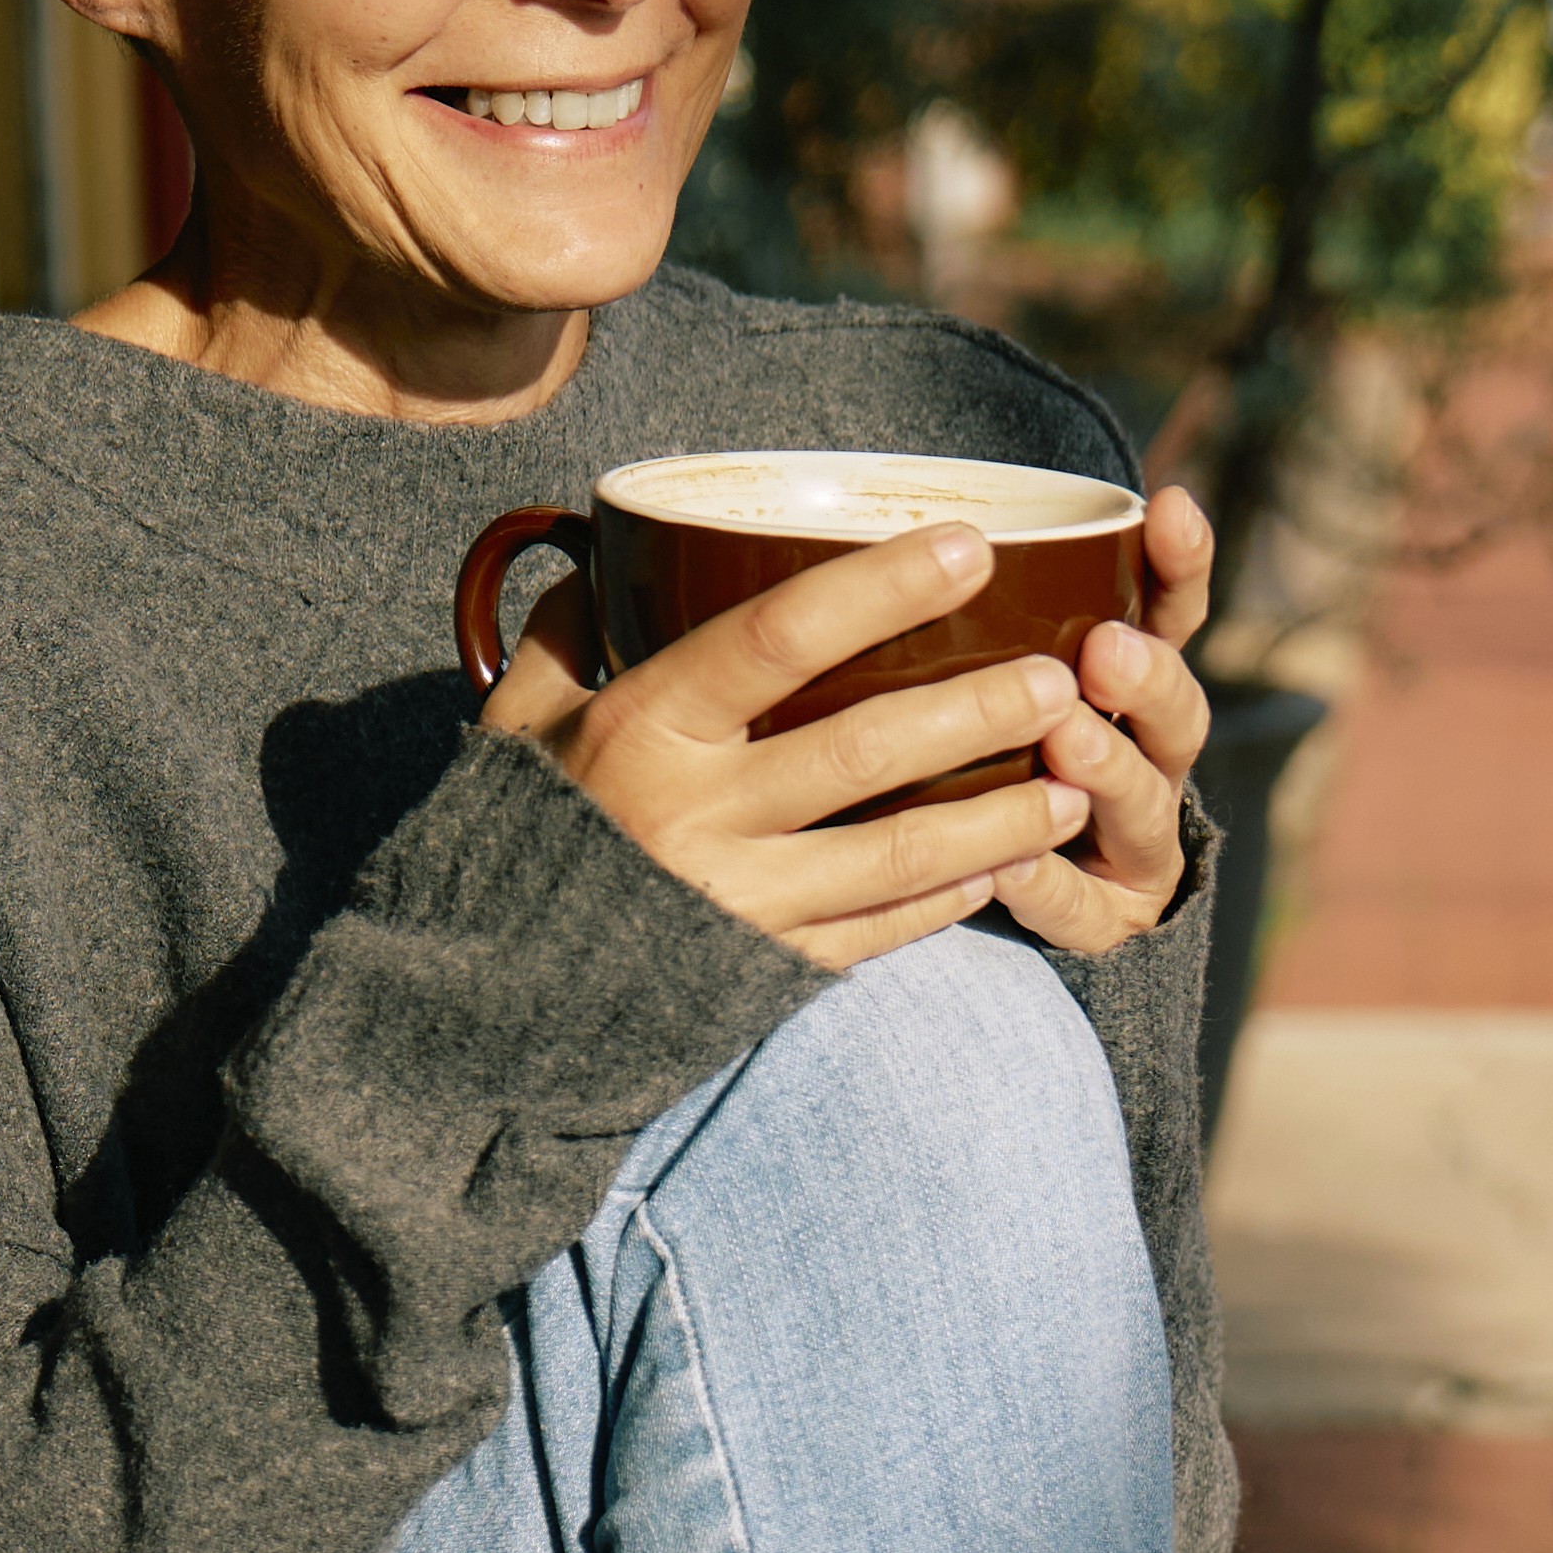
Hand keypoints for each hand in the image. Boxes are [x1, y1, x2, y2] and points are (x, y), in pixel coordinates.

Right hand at [478, 520, 1116, 968]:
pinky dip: (950, 899)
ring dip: (998, 819)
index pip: (777, 637)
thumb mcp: (517, 726)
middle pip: (865, 748)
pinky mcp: (763, 975)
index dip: (881, 586)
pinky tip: (1004, 866)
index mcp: (641, 731)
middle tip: (1062, 678)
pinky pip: (879, 933)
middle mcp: (696, 819)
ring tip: (1075, 788)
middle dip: (977, 710)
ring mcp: (738, 905)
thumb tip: (606, 546)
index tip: (970, 546)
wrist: (476, 1006)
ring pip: (898, 854)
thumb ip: (568, 632)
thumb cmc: (509, 841)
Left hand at [990, 482, 1213, 959]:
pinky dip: (1047, 886)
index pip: (1175, 614)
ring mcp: (1136, 843)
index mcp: (1136, 686)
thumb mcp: (989, 672)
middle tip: (1108, 649)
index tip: (1167, 509)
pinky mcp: (1103, 918)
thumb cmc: (983, 748)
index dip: (1180, 565)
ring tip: (1069, 742)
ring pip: (1144, 808)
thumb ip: (983, 617)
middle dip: (1148, 680)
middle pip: (1178, 715)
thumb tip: (923, 529)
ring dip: (1109, 771)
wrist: (1017, 883)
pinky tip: (1009, 865)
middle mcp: (1151, 759)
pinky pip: (1083, 908)